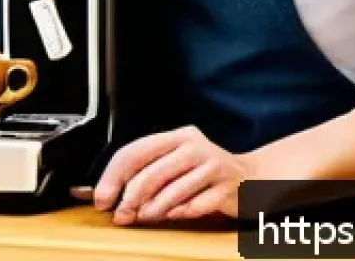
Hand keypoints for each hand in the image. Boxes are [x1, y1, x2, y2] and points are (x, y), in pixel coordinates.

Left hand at [72, 126, 251, 223]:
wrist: (252, 178)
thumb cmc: (204, 172)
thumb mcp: (176, 162)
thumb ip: (148, 173)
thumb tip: (111, 195)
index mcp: (175, 137)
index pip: (135, 151)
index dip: (113, 176)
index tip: (102, 197)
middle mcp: (193, 146)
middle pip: (153, 171)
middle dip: (131, 197)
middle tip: (120, 215)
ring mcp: (212, 165)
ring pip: (174, 189)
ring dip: (153, 209)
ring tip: (143, 218)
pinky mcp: (227, 187)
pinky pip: (198, 204)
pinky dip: (182, 213)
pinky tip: (174, 216)